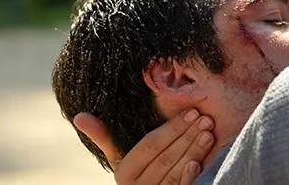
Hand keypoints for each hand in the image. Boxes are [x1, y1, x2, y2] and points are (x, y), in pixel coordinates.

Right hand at [73, 109, 213, 184]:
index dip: (171, 128)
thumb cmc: (138, 172)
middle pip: (165, 158)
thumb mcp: (121, 158)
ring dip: (193, 152)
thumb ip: (105, 137)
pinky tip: (199, 164)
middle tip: (207, 119)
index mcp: (124, 173)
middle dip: (187, 137)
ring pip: (174, 174)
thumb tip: (79, 116)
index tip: (192, 112)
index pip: (149, 146)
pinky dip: (189, 178)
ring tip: (209, 134)